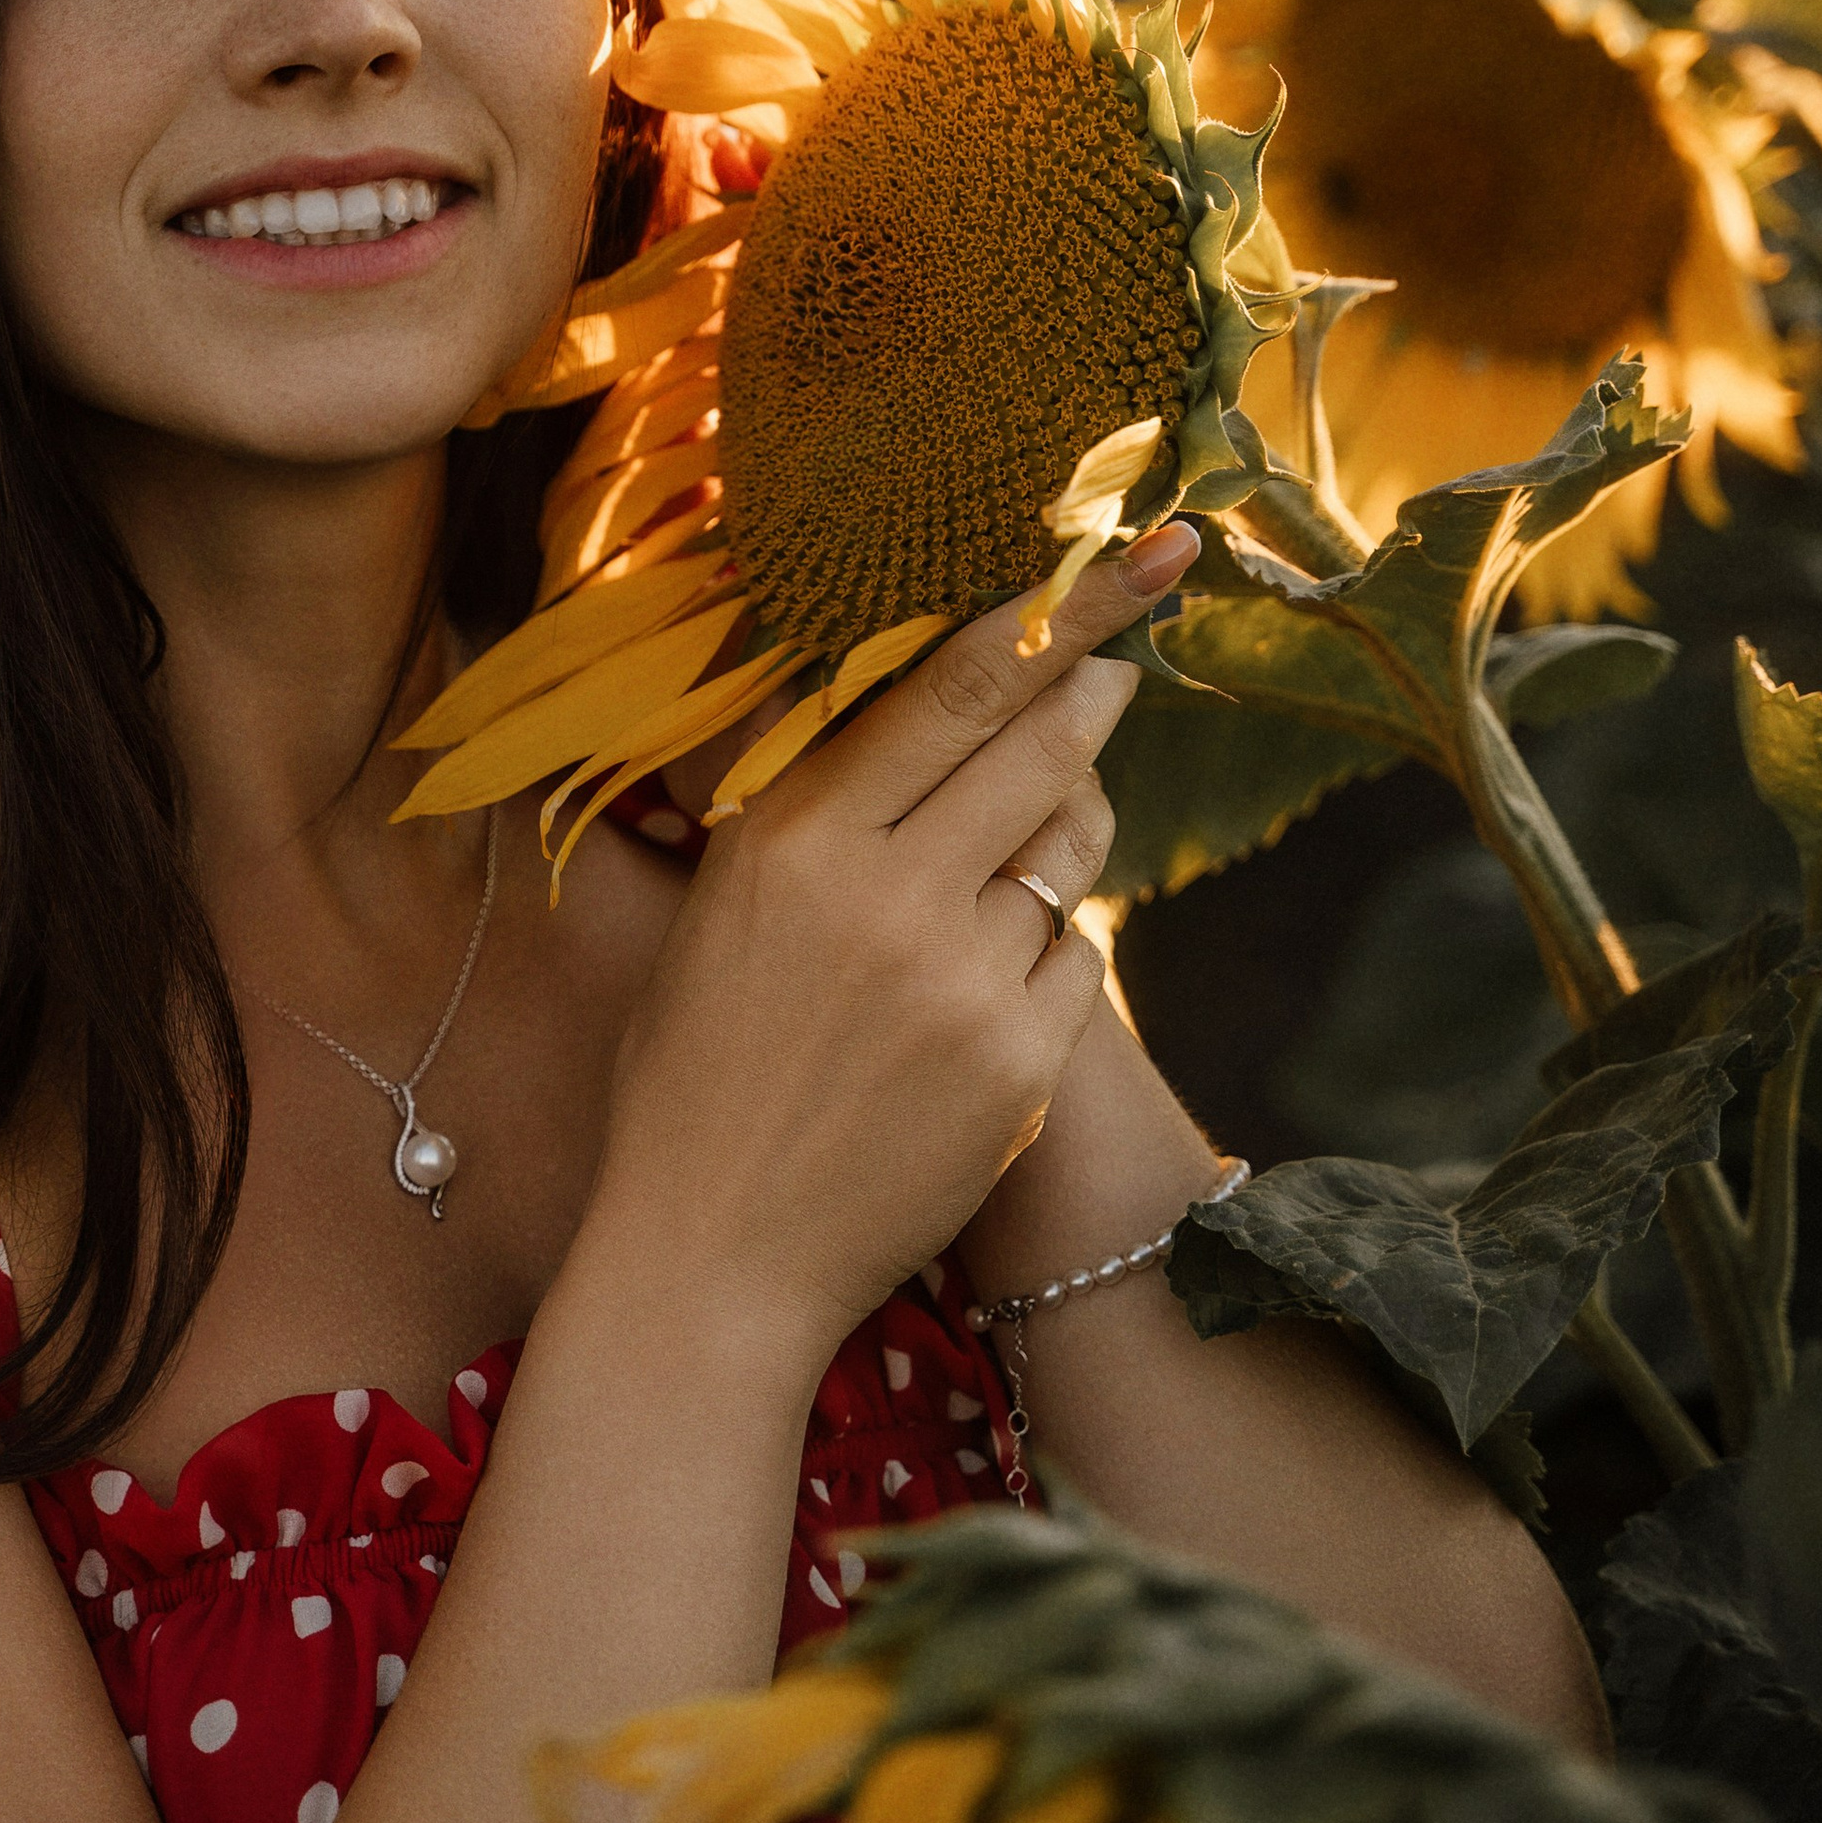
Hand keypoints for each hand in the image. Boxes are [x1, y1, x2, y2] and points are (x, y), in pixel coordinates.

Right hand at [589, 523, 1197, 1366]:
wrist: (716, 1253)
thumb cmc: (696, 1075)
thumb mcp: (721, 913)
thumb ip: (810, 813)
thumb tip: (909, 714)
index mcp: (792, 839)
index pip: (948, 692)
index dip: (1048, 620)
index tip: (1115, 569)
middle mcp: (886, 894)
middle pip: (1036, 750)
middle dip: (1093, 693)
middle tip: (1126, 657)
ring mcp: (963, 980)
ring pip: (1061, 863)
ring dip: (1049, 853)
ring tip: (991, 886)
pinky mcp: (1021, 1064)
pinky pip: (1071, 964)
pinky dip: (1040, 963)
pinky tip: (978, 1005)